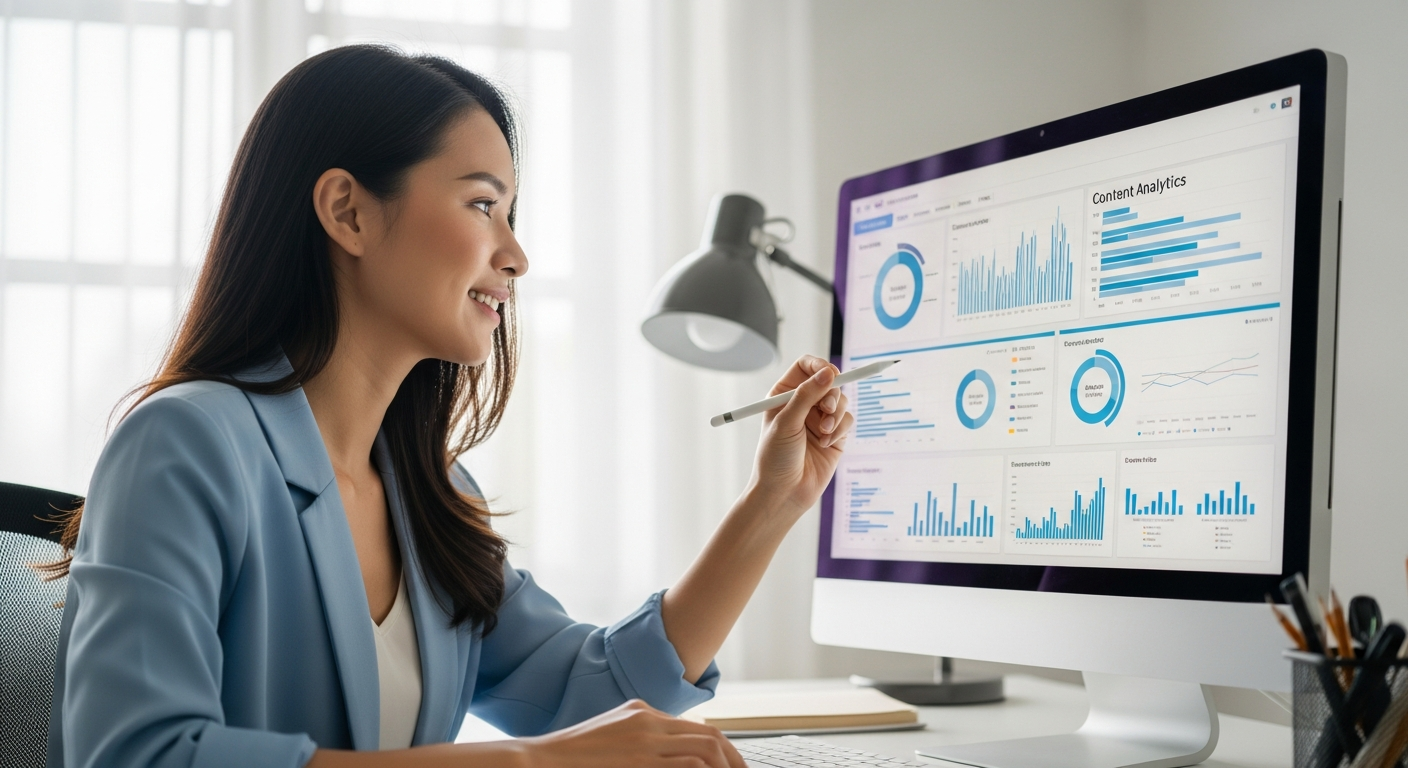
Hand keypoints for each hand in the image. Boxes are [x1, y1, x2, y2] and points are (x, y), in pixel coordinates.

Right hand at [524, 699, 743, 767]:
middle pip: (709, 736)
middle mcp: (646, 719)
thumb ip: (638, 743)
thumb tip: (675, 758)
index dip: (722, 751)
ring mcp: (644, 738)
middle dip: (733, 760)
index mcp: (640, 712)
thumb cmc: (570, 759)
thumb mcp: (609, 740)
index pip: (695, 729)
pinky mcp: (639, 760)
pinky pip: (688, 764)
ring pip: (705, 749)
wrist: (537, 760)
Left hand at [750, 355, 851, 520]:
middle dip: (832, 394)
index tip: (831, 374)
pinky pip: (848, 421)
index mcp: (784, 394)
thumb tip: (829, 372)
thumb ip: (807, 395)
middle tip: (827, 409)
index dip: (820, 366)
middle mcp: (803, 404)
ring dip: (836, 415)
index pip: (806, 366)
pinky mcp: (834, 435)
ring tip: (824, 433)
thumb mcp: (787, 422)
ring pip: (841, 401)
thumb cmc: (775, 458)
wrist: (784, 493)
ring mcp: (820, 419)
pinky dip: (840, 430)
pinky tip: (826, 445)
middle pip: (829, 381)